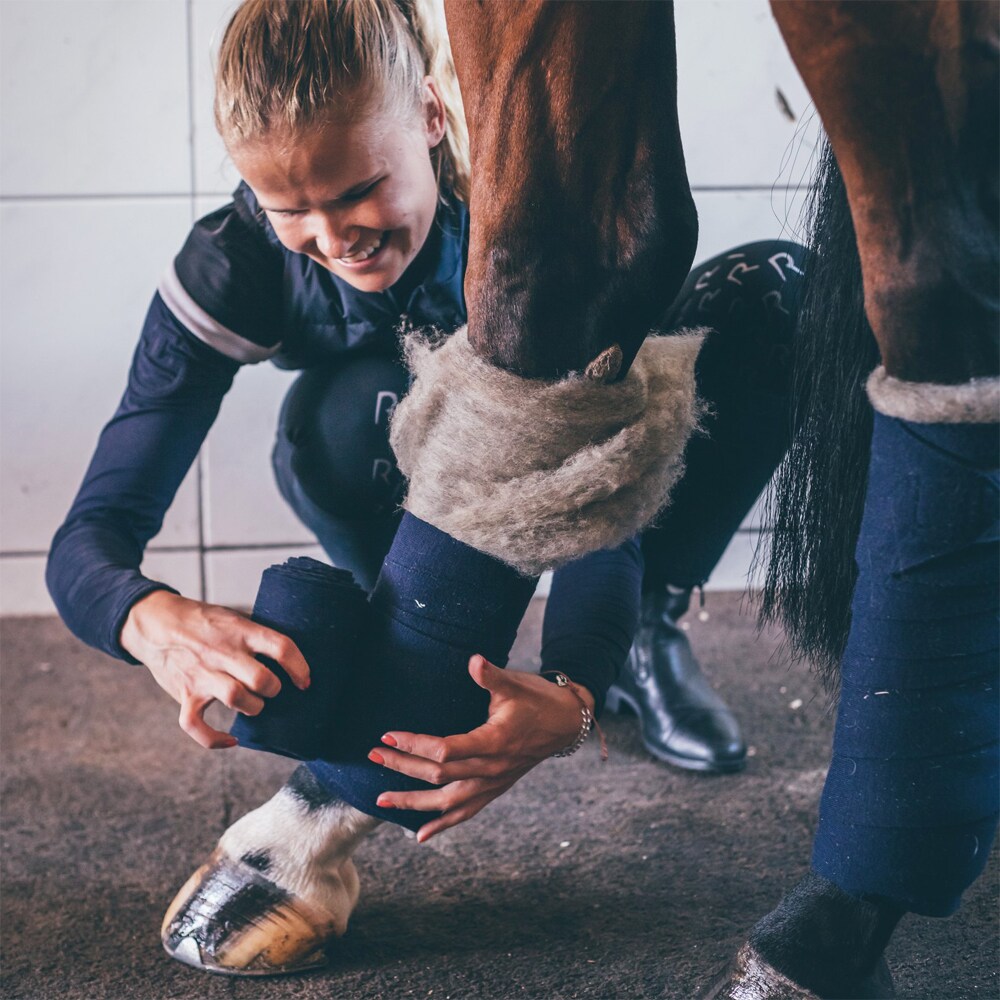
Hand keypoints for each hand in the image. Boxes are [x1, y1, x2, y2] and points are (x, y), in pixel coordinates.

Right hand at [120, 590, 309, 749]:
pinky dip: (214, 739)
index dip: (300, 667)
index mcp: (240, 631)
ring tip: (254, 703)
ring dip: (253, 707)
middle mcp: (222, 652)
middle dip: (274, 689)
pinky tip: (231, 741)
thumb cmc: (201, 621)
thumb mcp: (232, 616)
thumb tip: (288, 654)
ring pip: (236, 698)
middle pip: (261, 679)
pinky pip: (196, 725)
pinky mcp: (184, 694)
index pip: (281, 647)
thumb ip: (255, 634)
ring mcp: (202, 675)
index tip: (305, 681)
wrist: (155, 622)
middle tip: (272, 689)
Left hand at [369, 654, 593, 841]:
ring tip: (380, 799)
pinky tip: (420, 836)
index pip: (445, 749)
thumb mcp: (514, 684)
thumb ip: (490, 676)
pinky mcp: (494, 789)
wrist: (565, 723)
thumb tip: (474, 660)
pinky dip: (442, 824)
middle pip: (439, 775)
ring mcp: (493, 783)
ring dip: (412, 801)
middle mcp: (491, 769)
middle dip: (402, 765)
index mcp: (494, 742)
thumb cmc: (537, 699)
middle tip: (374, 754)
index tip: (389, 734)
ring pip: (447, 801)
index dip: (415, 744)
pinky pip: (465, 813)